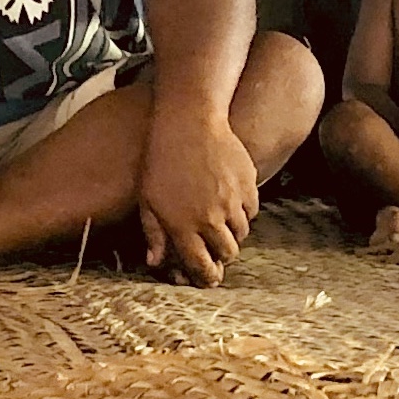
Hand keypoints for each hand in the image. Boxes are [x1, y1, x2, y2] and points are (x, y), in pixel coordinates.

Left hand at [137, 103, 258, 284]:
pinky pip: (251, 211)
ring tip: (219, 221)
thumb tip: (155, 262)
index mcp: (182, 226)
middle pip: (228, 254)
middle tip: (214, 249)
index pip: (202, 267)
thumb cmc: (160, 159)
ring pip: (241, 234)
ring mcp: (232, 202)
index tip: (208, 277)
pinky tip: (229, 201)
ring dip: (231, 233)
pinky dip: (243, 212)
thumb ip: (154, 234)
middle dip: (221, 257)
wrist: (188, 121)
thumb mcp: (147, 199)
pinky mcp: (247, 185)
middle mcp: (210, 218)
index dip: (207, 277)